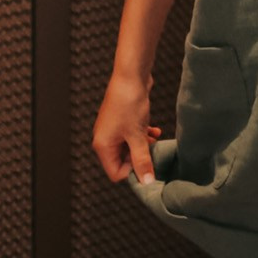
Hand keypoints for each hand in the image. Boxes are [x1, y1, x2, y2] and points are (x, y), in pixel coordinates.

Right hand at [91, 69, 163, 184]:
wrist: (131, 76)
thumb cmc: (129, 104)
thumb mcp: (137, 136)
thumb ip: (142, 160)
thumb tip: (147, 181)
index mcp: (103, 146)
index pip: (115, 173)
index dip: (132, 172)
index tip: (148, 166)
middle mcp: (105, 139)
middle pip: (122, 161)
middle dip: (139, 158)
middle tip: (153, 152)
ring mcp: (113, 129)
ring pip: (129, 148)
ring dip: (143, 146)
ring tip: (153, 140)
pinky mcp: (122, 121)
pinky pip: (132, 136)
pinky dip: (142, 135)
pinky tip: (154, 130)